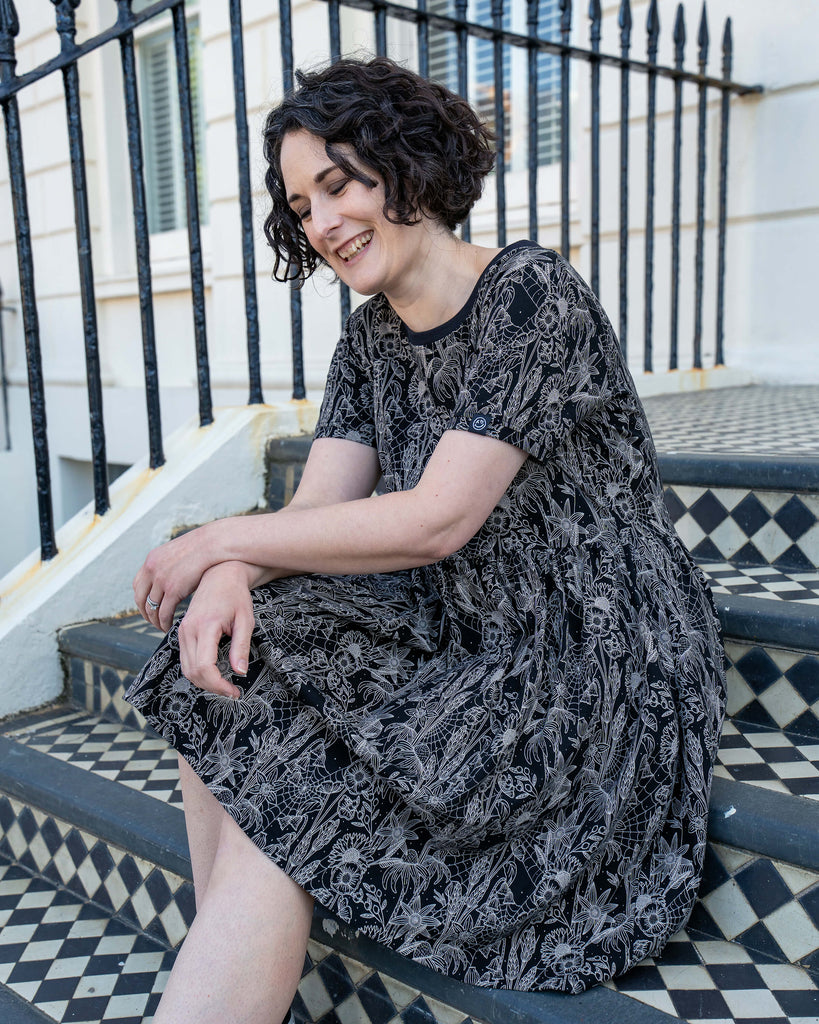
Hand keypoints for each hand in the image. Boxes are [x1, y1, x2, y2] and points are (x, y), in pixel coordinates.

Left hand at [134, 524, 218, 630]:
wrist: (211, 544)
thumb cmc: (200, 548)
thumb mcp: (175, 553)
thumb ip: (167, 565)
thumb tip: (168, 576)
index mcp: (151, 561)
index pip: (137, 585)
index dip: (141, 599)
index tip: (146, 606)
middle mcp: (152, 570)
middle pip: (140, 599)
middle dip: (145, 613)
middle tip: (152, 620)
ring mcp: (161, 581)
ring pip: (151, 608)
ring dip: (155, 620)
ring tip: (161, 626)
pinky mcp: (173, 590)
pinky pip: (164, 612)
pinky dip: (164, 622)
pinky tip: (169, 625)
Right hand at [177, 561, 255, 698]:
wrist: (220, 576)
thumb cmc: (236, 596)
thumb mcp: (245, 620)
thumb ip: (241, 647)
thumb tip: (240, 672)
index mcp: (205, 626)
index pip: (204, 666)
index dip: (218, 685)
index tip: (234, 691)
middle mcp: (188, 630)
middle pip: (192, 672)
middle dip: (212, 687)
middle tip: (232, 691)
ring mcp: (182, 631)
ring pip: (186, 668)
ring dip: (204, 682)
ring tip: (224, 685)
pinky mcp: (182, 632)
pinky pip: (185, 659)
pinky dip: (197, 672)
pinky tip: (214, 673)